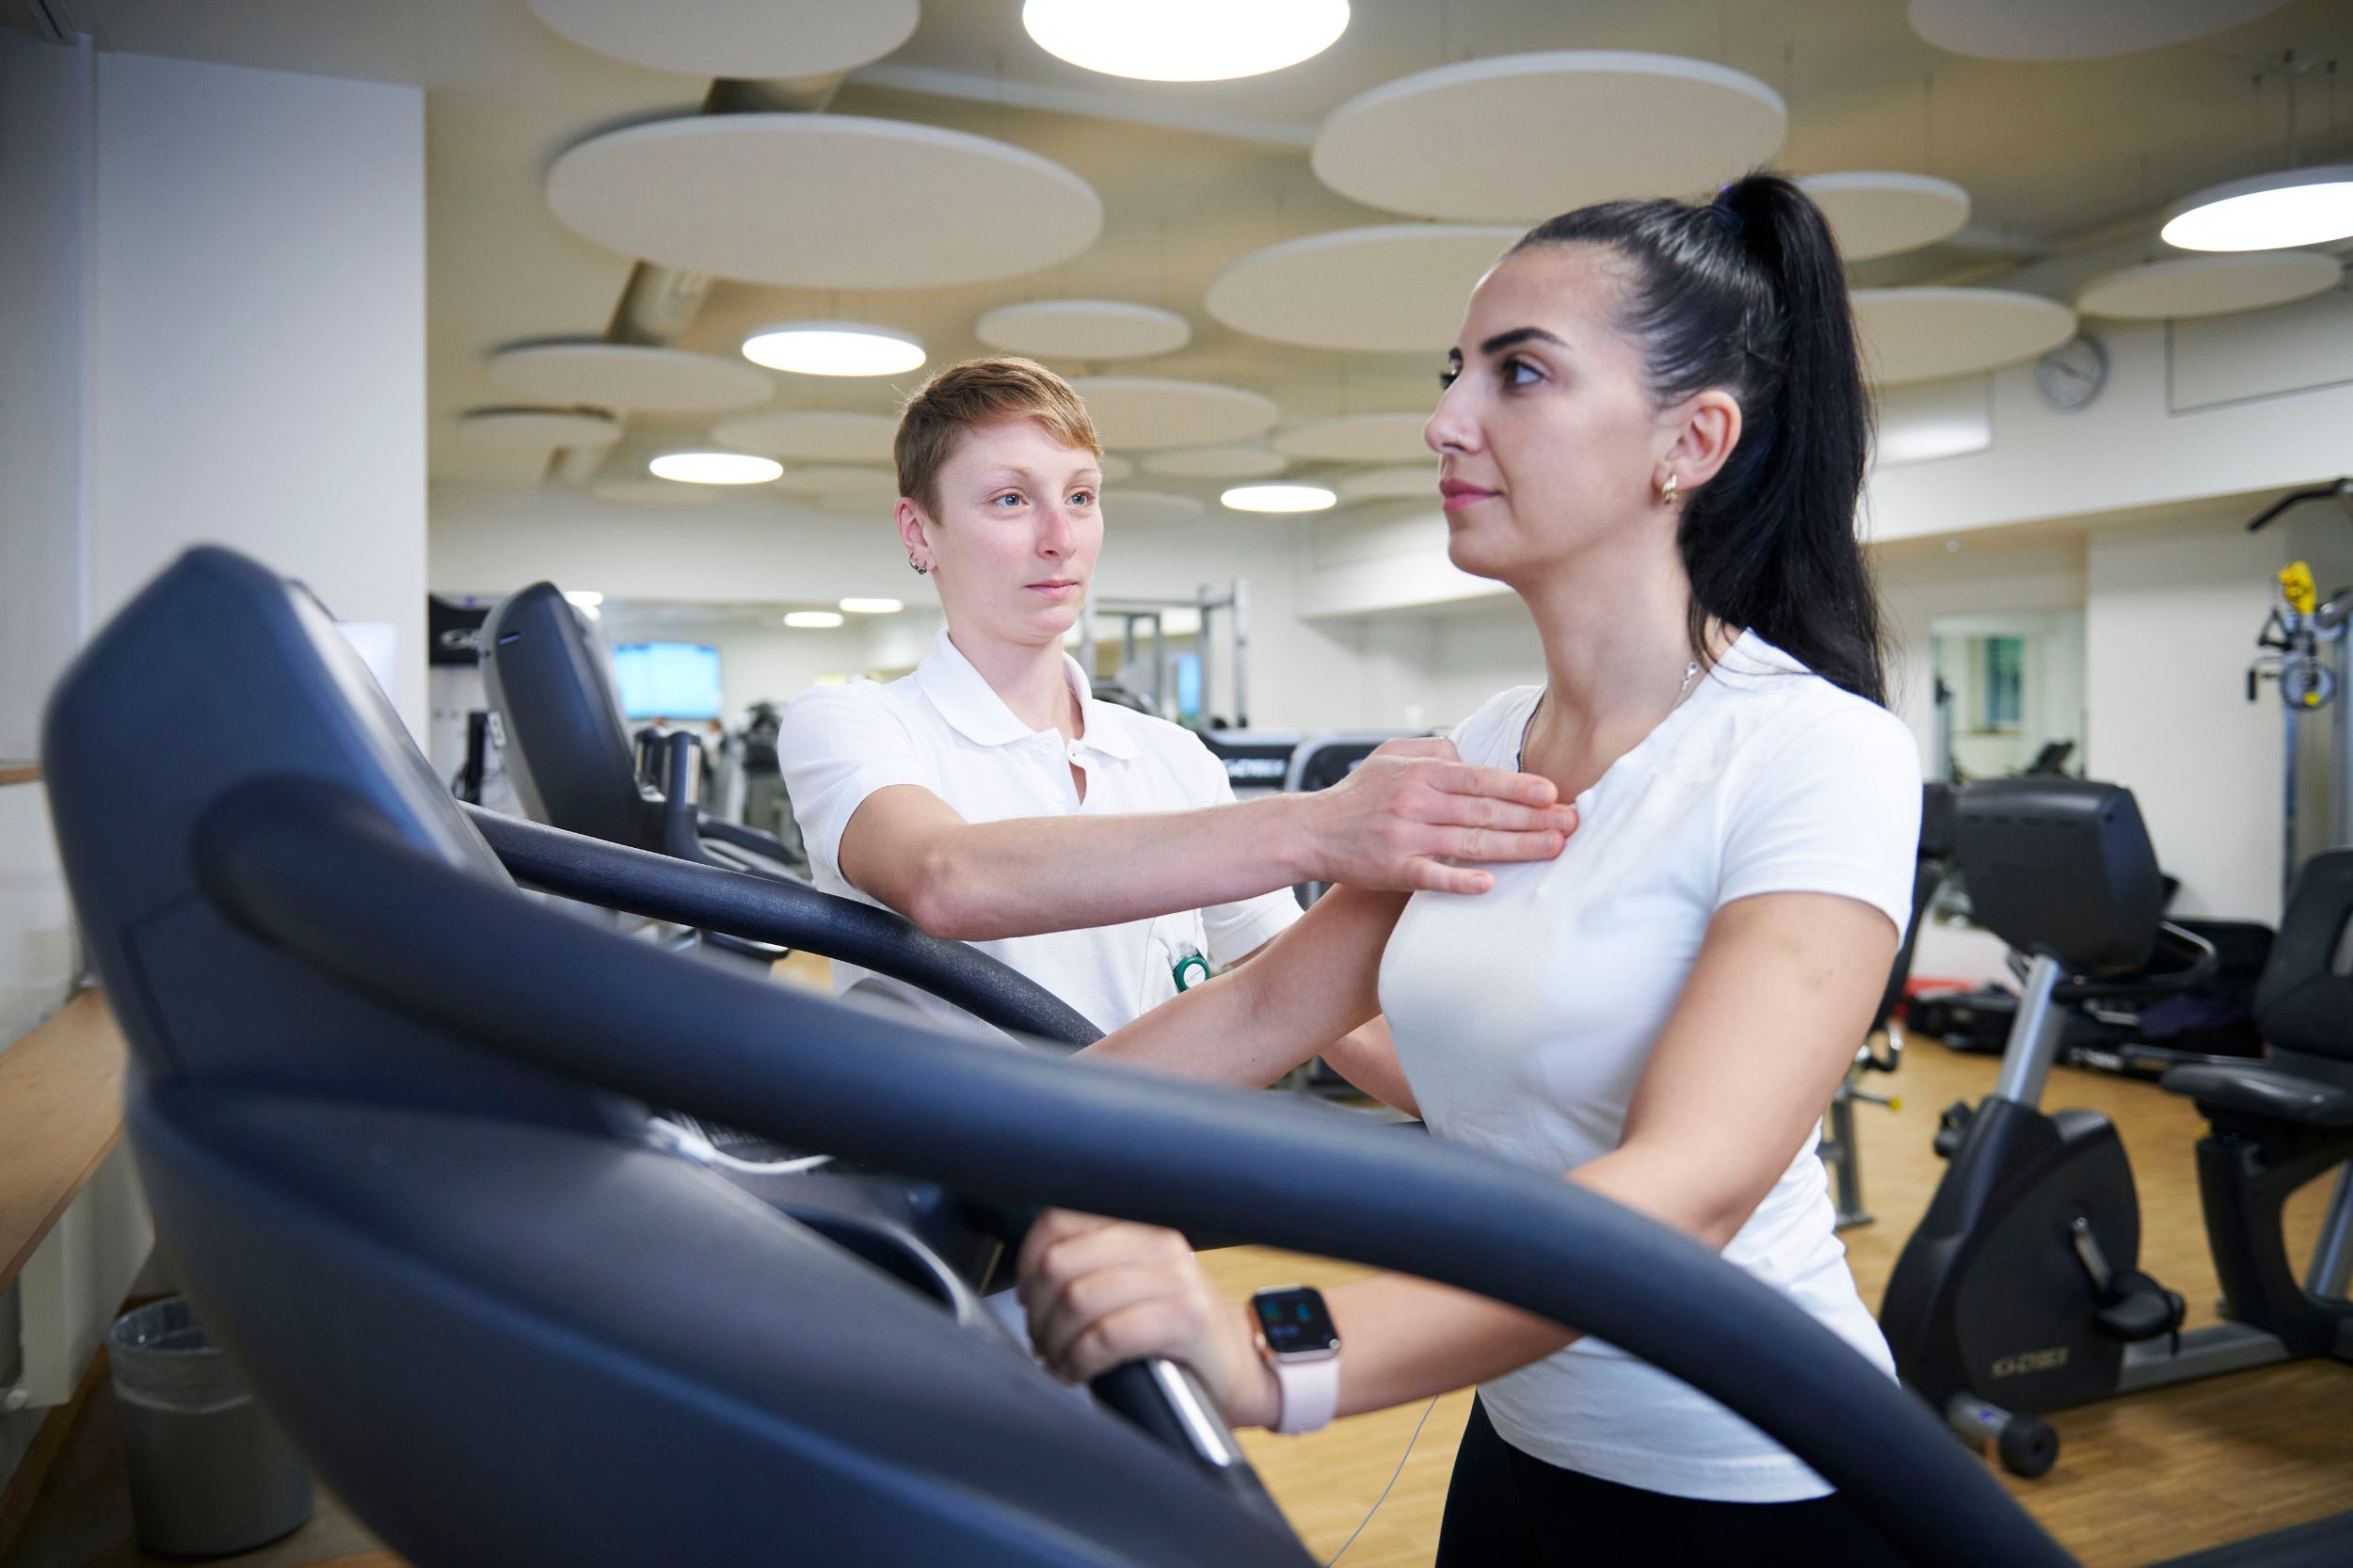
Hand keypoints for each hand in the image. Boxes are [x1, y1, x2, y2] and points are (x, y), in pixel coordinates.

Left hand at [1016, 1210, 1281, 1429]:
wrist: (1238, 1370)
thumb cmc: (1174, 1333)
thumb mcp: (1132, 1285)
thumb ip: (1091, 1267)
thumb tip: (1029, 1276)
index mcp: (1139, 1227)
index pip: (1061, 1220)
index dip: (1028, 1260)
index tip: (1027, 1296)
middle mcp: (1158, 1245)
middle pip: (1061, 1262)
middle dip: (1038, 1311)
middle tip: (1042, 1340)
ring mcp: (1176, 1279)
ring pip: (1080, 1298)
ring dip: (1056, 1340)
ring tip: (1058, 1360)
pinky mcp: (1188, 1319)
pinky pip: (1110, 1335)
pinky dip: (1081, 1359)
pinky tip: (1080, 1371)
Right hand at [1302, 737, 1574, 894]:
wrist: (1311, 830)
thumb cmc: (1359, 794)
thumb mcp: (1392, 756)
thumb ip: (1434, 752)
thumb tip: (1472, 754)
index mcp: (1421, 773)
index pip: (1481, 779)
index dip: (1519, 787)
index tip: (1552, 794)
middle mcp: (1417, 802)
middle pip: (1485, 810)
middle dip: (1533, 818)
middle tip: (1571, 823)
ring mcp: (1405, 836)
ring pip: (1470, 842)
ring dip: (1515, 847)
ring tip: (1552, 849)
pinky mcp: (1393, 868)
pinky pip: (1432, 875)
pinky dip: (1459, 880)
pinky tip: (1488, 884)